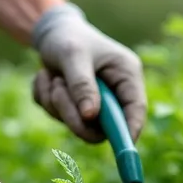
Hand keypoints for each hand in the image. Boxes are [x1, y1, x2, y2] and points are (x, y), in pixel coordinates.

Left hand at [31, 3, 146, 143]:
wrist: (50, 33)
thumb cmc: (68, 38)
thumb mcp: (74, 56)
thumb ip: (83, 85)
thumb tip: (91, 116)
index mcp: (126, 76)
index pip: (136, 110)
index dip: (129, 132)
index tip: (120, 149)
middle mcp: (114, 93)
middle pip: (103, 127)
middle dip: (74, 114)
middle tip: (57, 93)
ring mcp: (94, 103)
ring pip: (77, 124)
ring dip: (56, 103)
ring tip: (52, 76)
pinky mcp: (74, 107)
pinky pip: (58, 117)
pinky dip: (46, 99)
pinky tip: (47, 77)